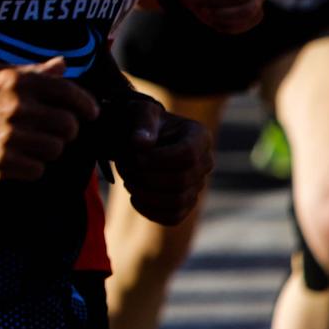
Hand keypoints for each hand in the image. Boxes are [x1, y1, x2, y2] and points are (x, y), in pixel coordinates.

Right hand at [0, 57, 98, 181]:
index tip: (90, 113)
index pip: (68, 93)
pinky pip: (37, 170)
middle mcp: (16, 107)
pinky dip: (31, 167)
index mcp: (17, 81)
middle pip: (68, 126)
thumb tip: (63, 65)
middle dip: (65, 130)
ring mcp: (8, 136)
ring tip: (30, 144)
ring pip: (55, 149)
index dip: (86, 105)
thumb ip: (32, 71)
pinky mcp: (0, 162)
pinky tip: (17, 158)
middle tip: (52, 131)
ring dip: (47, 149)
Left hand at [114, 98, 212, 225]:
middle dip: (145, 177)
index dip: (158, 159)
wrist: (141, 140)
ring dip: (145, 194)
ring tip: (127, 180)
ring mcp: (198, 185)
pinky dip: (150, 211)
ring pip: (178, 201)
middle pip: (181, 180)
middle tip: (123, 167)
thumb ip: (142, 122)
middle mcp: (205, 162)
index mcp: (199, 136)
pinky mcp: (186, 204)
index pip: (187, 155)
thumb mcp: (140, 111)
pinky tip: (134, 197)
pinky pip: (173, 217)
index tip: (134, 156)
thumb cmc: (142, 123)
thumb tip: (140, 143)